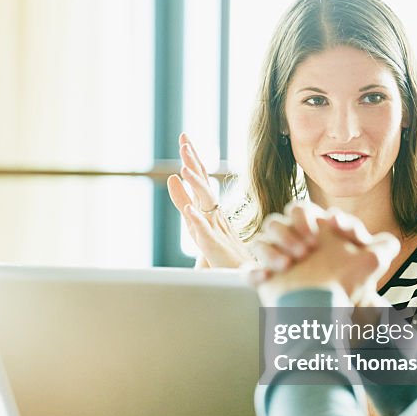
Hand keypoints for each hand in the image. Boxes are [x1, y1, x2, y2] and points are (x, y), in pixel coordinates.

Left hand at [167, 133, 251, 267]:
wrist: (245, 277)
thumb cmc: (223, 252)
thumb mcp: (197, 223)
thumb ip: (184, 201)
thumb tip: (171, 178)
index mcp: (209, 209)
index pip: (200, 179)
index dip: (192, 159)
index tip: (184, 139)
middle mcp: (214, 215)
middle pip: (202, 185)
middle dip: (193, 163)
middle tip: (184, 142)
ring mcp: (216, 231)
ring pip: (205, 205)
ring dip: (195, 187)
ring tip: (183, 170)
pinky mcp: (215, 249)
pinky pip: (205, 234)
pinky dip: (198, 222)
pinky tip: (189, 210)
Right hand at [249, 207, 399, 305]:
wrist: (334, 315)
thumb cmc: (350, 285)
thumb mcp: (375, 261)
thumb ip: (384, 245)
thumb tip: (384, 238)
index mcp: (310, 233)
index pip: (301, 210)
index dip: (308, 216)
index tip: (330, 226)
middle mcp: (290, 244)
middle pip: (275, 221)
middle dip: (289, 231)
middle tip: (306, 250)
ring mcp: (276, 262)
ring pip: (259, 242)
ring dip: (272, 250)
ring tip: (288, 265)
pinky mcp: (265, 282)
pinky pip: (249, 271)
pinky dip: (254, 273)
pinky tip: (266, 278)